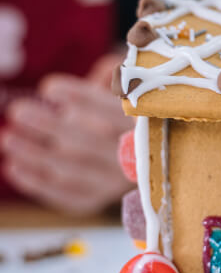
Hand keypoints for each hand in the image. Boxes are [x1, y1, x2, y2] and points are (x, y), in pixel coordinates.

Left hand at [1, 55, 133, 215]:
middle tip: (18, 111)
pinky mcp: (99, 201)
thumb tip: (105, 71)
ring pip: (74, 171)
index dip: (81, 98)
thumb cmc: (131, 122)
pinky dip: (38, 184)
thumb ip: (121, 82)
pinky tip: (13, 167)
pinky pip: (67, 197)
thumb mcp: (137, 98)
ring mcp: (115, 183)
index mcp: (145, 128)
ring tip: (8, 138)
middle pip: (89, 142)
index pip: (113, 111)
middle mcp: (133, 158)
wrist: (153, 164)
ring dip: (36, 156)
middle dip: (50, 127)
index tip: (49, 87)